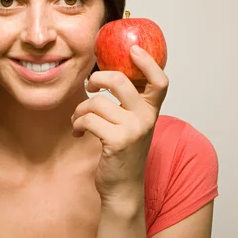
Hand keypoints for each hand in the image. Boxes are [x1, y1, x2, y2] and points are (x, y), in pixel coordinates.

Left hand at [71, 45, 168, 204]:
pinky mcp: (116, 141)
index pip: (160, 82)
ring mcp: (133, 130)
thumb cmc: (123, 152)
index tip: (133, 50)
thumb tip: (108, 75)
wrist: (123, 188)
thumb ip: (129, 103)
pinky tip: (78, 132)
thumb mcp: (133, 124)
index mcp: (152, 111)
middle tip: (90, 86)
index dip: (148, 63)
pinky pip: (88, 119)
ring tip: (79, 120)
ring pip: (97, 102)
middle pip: (121, 81)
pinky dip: (77, 124)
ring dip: (80, 110)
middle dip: (98, 79)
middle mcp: (146, 118)